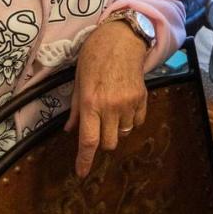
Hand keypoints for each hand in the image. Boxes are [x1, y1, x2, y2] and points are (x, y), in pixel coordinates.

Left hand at [64, 20, 148, 176]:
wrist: (123, 39)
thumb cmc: (95, 57)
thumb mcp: (79, 81)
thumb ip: (75, 108)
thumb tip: (70, 130)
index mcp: (91, 103)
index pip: (88, 141)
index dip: (84, 161)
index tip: (81, 173)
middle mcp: (110, 107)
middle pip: (109, 143)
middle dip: (103, 141)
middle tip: (98, 127)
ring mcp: (129, 104)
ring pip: (124, 134)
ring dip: (116, 130)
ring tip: (112, 113)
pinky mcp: (142, 99)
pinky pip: (137, 122)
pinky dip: (130, 120)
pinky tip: (124, 106)